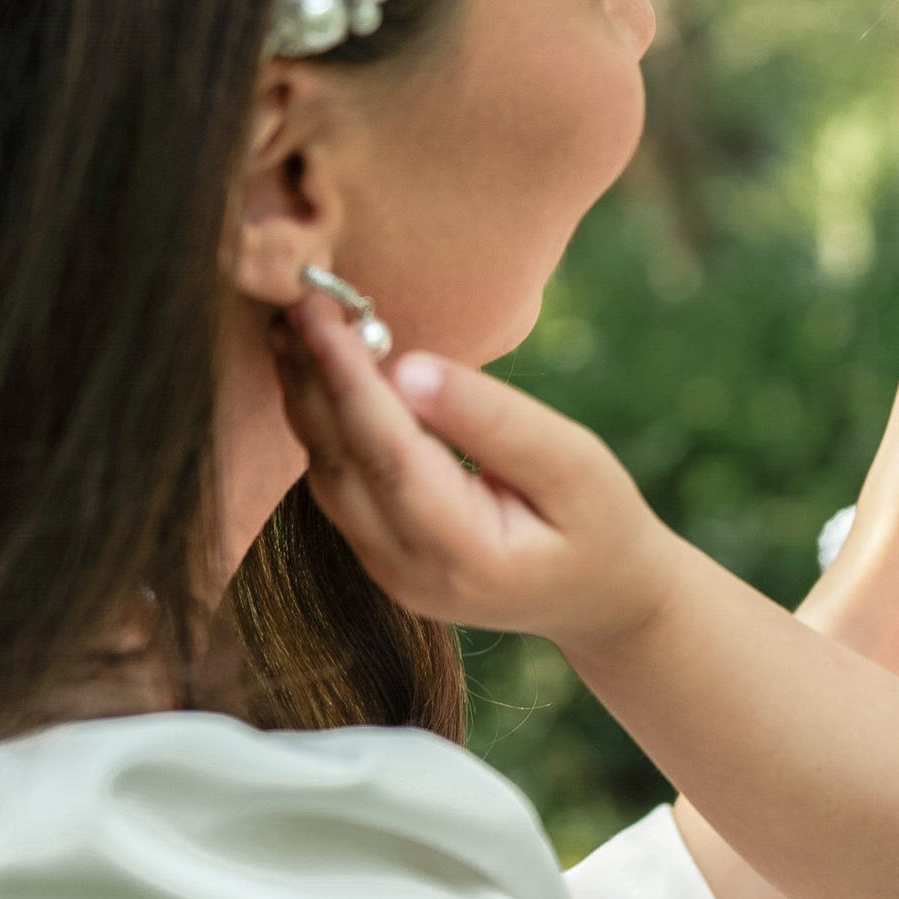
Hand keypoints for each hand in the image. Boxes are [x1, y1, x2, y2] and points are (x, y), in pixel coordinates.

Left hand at [273, 293, 672, 647]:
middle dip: (312, 377)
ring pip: (326, 474)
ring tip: (293, 324)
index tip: (322, 313)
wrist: (605, 600)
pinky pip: (336, 484)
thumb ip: (495, 420)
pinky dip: (322, 424)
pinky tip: (317, 374)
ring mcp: (388, 572)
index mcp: (465, 553)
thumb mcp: (574, 463)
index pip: (387, 454)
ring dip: (306, 398)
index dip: (348, 380)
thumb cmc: (601, 522)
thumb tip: (408, 370)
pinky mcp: (380, 557)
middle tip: (296, 297)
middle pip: (341, 463)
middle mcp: (410, 571)